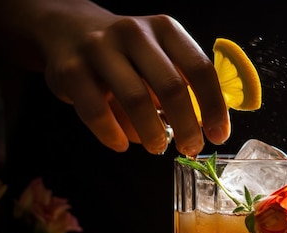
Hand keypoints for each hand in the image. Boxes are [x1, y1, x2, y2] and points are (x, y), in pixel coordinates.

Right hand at [38, 6, 229, 154]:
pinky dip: (113, 135)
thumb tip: (207, 129)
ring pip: (136, 100)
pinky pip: (97, 112)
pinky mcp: (70, 70)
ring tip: (158, 147)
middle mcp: (134, 33)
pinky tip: (122, 144)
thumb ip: (182, 86)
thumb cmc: (126, 54)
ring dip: (152, 133)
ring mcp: (100, 49)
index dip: (214, 107)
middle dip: (187, 127)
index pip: (200, 69)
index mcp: (165, 30)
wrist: (67, 30)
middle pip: (171, 87)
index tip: (219, 134)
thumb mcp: (159, 56)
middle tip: (190, 148)